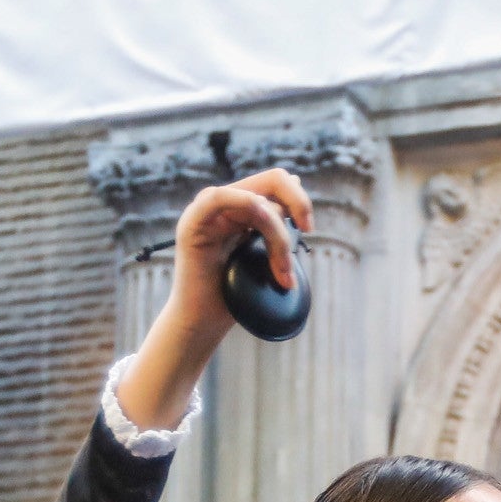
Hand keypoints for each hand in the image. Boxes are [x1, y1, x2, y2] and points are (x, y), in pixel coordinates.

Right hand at [165, 168, 314, 336]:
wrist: (204, 322)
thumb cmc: (236, 295)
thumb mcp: (266, 255)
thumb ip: (277, 224)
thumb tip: (296, 181)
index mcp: (240, 206)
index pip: (277, 183)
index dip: (299, 199)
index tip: (308, 229)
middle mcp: (224, 203)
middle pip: (273, 179)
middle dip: (298, 203)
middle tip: (307, 230)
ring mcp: (206, 211)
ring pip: (257, 201)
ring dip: (277, 237)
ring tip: (282, 274)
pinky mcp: (192, 223)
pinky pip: (218, 198)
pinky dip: (245, 209)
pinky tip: (254, 239)